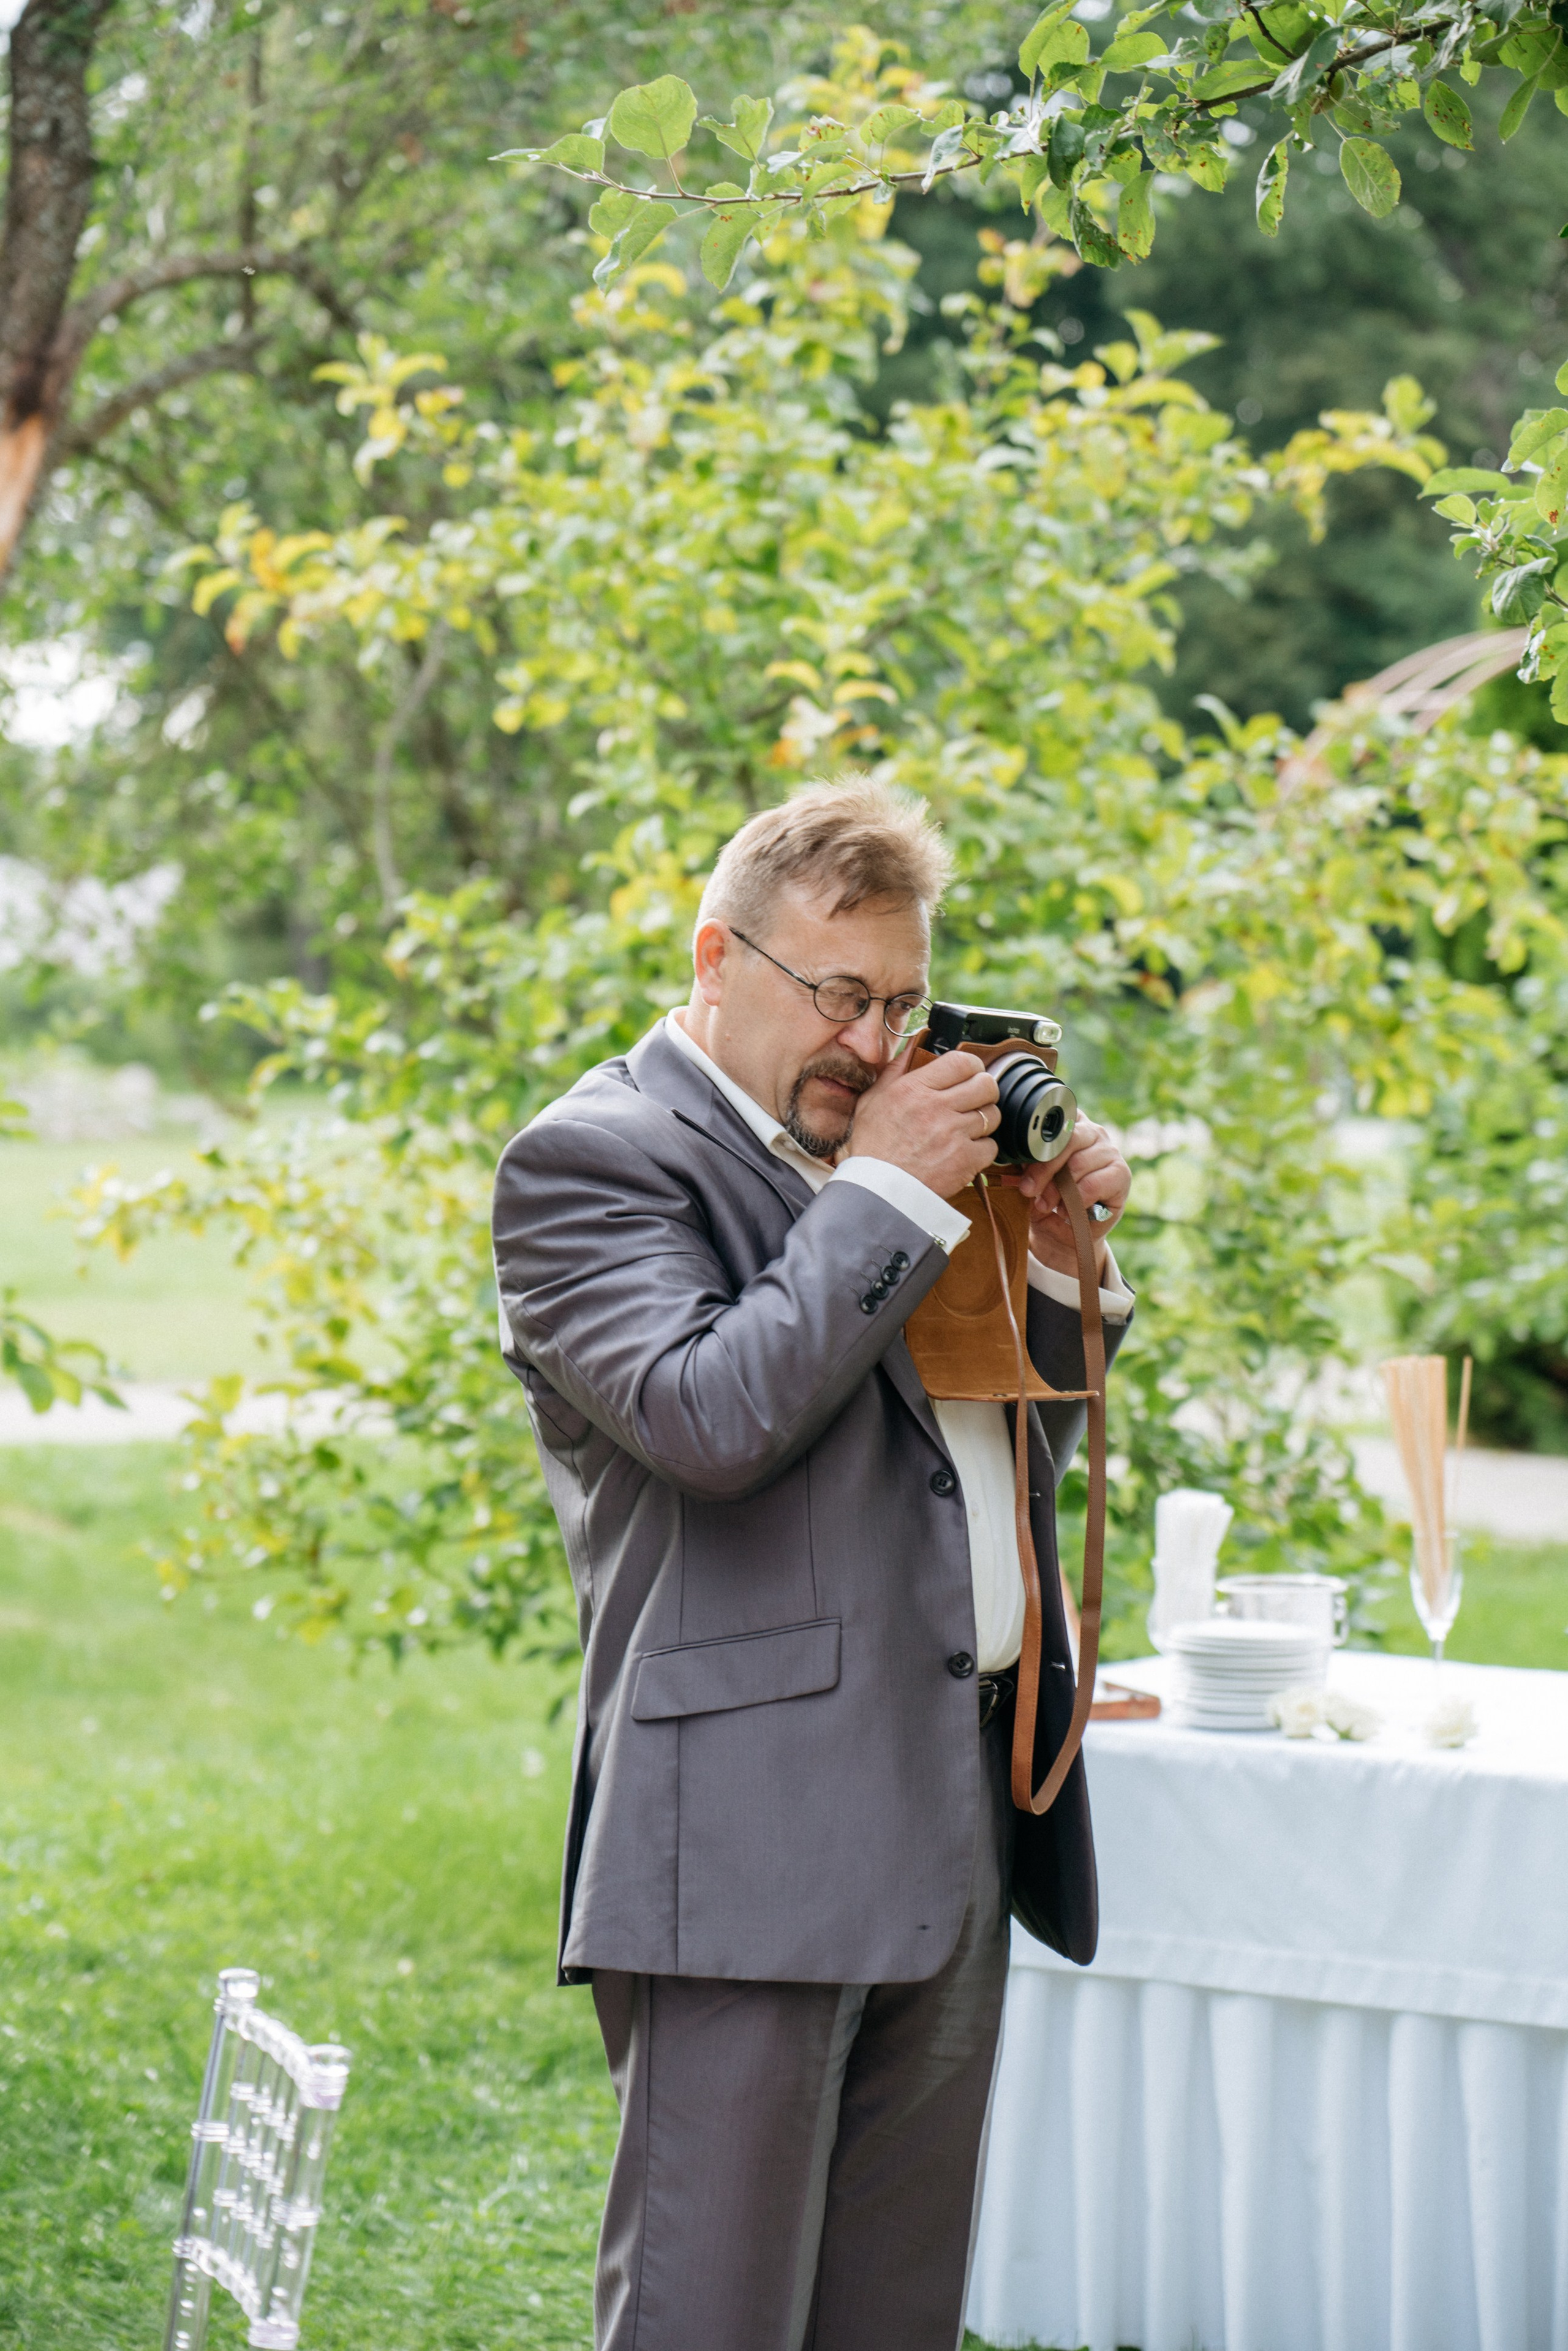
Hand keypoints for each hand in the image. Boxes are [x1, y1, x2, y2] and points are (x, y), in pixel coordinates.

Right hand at [845, 1049, 999, 1198]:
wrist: (877, 1191)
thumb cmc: (873, 1148)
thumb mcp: (872, 1101)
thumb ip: (895, 1071)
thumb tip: (914, 1047)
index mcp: (915, 1089)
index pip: (962, 1062)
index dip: (972, 1066)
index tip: (969, 1074)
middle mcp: (937, 1108)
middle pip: (986, 1084)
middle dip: (984, 1090)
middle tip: (974, 1099)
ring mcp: (954, 1134)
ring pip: (992, 1115)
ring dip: (984, 1120)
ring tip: (967, 1128)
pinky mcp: (966, 1160)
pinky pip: (991, 1146)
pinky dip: (982, 1149)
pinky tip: (965, 1151)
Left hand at [1017, 1115, 1130, 1282]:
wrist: (1062, 1235)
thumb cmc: (1045, 1200)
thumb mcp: (1029, 1178)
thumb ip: (1027, 1161)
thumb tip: (1016, 1153)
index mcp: (1069, 1124)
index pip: (1054, 1119)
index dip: (1036, 1141)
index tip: (1020, 1163)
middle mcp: (1092, 1131)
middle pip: (1066, 1139)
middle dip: (1042, 1169)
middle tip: (1028, 1190)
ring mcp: (1109, 1151)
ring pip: (1078, 1163)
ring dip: (1057, 1189)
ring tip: (1047, 1205)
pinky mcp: (1120, 1174)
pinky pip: (1092, 1184)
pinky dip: (1075, 1201)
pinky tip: (1068, 1211)